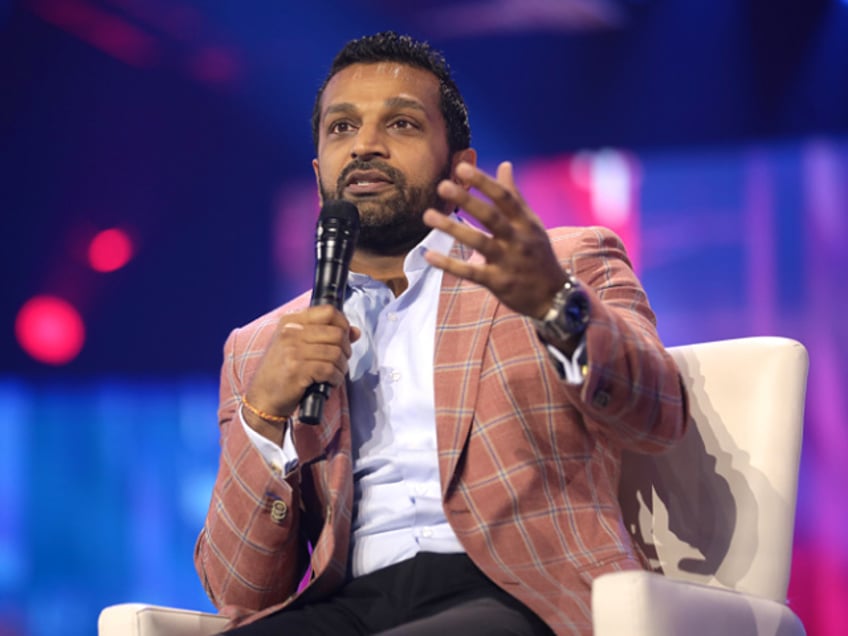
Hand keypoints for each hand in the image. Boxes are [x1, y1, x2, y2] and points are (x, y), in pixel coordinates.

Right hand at [243, 305, 359, 440]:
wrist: (263, 398)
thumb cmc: (282, 371)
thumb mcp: (298, 346)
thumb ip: (325, 335)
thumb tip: (355, 332)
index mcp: (290, 322)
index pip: (328, 311)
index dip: (343, 324)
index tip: (345, 337)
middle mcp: (290, 332)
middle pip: (336, 333)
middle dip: (346, 349)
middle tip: (340, 361)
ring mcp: (292, 350)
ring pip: (336, 352)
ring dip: (341, 366)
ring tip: (335, 373)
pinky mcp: (297, 370)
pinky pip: (329, 370)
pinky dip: (336, 378)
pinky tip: (330, 382)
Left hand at [423, 161, 567, 318]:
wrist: (554, 296)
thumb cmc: (538, 255)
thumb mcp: (532, 224)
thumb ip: (515, 196)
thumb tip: (504, 165)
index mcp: (526, 223)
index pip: (504, 197)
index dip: (483, 182)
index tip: (462, 168)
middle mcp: (518, 240)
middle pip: (491, 217)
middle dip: (467, 200)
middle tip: (442, 186)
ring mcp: (508, 262)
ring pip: (478, 242)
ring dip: (453, 228)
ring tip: (428, 215)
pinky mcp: (498, 283)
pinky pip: (471, 272)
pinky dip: (449, 264)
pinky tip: (429, 255)